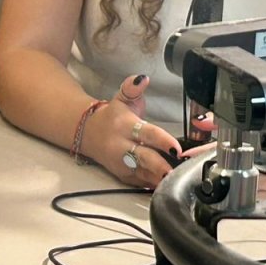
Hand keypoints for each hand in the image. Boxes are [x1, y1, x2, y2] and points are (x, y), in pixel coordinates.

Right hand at [83, 74, 181, 188]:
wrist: (89, 134)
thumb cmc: (113, 116)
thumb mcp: (122, 98)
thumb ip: (132, 88)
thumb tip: (142, 78)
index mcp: (125, 126)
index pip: (147, 134)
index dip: (162, 141)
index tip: (176, 148)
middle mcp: (122, 147)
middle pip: (144, 159)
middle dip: (160, 166)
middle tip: (176, 171)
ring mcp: (122, 164)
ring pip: (142, 174)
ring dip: (159, 178)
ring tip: (175, 180)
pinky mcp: (123, 176)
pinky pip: (139, 183)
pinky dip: (152, 185)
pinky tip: (166, 186)